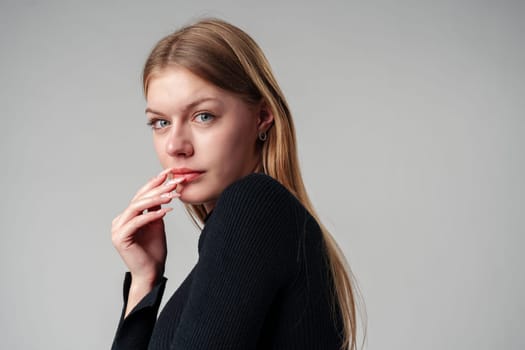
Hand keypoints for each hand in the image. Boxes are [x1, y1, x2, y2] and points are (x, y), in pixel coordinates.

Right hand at [111, 168, 183, 299]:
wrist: (151, 273)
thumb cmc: (154, 251)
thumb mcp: (157, 224)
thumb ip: (155, 209)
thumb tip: (162, 191)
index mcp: (127, 217)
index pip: (141, 196)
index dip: (154, 183)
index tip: (168, 173)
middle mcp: (119, 221)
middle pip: (139, 199)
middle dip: (157, 188)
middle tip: (173, 181)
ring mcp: (117, 229)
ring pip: (136, 207)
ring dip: (155, 199)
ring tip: (172, 195)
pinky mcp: (121, 238)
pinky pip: (137, 221)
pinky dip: (151, 215)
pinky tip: (165, 211)